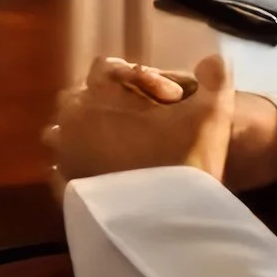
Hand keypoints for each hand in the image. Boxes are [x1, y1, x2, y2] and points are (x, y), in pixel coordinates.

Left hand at [46, 54, 276, 190]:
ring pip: (62, 134)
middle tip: (140, 123)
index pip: (104, 68)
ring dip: (83, 135)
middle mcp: (72, 119)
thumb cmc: (186, 161)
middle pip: (78, 98)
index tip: (163, 100)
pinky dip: (76, 170)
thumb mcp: (210, 115)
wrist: (171, 220)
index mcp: (100, 93)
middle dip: (103, 104)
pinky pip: (61, 171)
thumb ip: (215, 80)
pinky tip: (103, 177)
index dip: (134, 78)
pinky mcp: (66, 190)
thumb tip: (216, 57)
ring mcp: (64, 156)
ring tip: (120, 150)